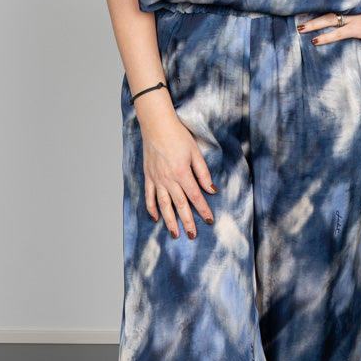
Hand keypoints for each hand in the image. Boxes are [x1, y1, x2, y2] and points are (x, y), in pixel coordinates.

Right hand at [137, 102, 215, 238]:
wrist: (156, 125)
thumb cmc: (177, 135)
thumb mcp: (195, 152)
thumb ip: (203, 173)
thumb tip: (211, 190)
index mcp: (182, 173)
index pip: (195, 197)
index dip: (203, 210)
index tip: (209, 220)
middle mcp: (168, 179)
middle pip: (180, 205)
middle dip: (187, 222)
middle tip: (192, 236)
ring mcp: (156, 179)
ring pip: (163, 205)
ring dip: (169, 221)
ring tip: (175, 234)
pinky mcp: (148, 177)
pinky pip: (149, 196)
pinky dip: (152, 209)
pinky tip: (156, 218)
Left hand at [296, 8, 360, 45]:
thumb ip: (358, 15)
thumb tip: (351, 20)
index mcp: (352, 7)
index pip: (330, 6)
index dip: (316, 8)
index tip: (303, 9)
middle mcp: (350, 11)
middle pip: (326, 11)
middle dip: (310, 15)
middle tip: (295, 19)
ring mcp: (353, 19)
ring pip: (328, 20)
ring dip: (313, 25)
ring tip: (300, 28)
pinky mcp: (357, 28)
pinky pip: (337, 33)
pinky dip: (325, 36)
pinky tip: (314, 40)